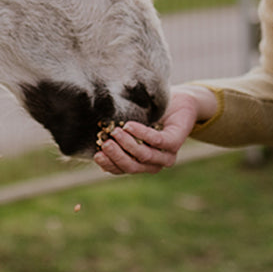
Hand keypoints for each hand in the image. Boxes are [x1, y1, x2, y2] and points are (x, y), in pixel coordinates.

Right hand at [93, 86, 211, 174]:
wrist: (177, 101)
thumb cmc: (149, 115)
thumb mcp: (130, 128)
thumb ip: (118, 137)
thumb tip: (95, 142)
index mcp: (141, 163)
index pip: (122, 169)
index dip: (109, 165)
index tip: (96, 154)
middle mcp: (155, 163)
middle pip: (132, 166)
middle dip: (116, 156)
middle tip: (105, 143)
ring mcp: (167, 154)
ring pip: (144, 155)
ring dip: (128, 144)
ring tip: (116, 131)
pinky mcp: (175, 142)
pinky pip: (157, 141)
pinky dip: (142, 134)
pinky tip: (130, 125)